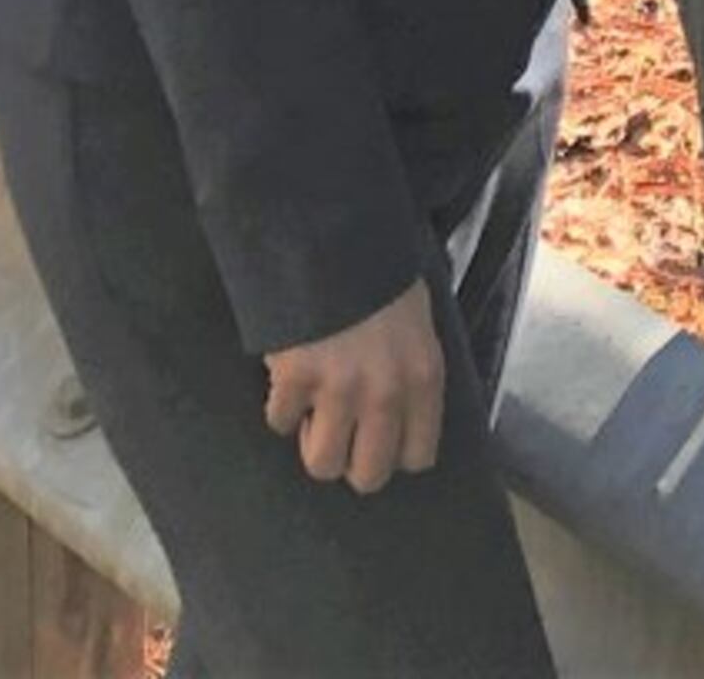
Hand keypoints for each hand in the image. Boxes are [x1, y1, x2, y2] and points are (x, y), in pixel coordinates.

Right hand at [259, 277, 446, 488]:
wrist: (330, 227)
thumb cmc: (379, 269)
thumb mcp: (416, 318)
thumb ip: (412, 371)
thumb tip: (402, 416)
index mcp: (423, 376)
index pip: (418, 457)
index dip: (394, 451)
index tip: (379, 436)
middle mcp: (386, 393)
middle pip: (369, 476)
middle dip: (352, 459)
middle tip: (342, 431)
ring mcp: (338, 390)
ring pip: (322, 463)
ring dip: (313, 440)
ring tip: (314, 408)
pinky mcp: (294, 379)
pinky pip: (280, 422)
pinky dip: (280, 405)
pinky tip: (289, 376)